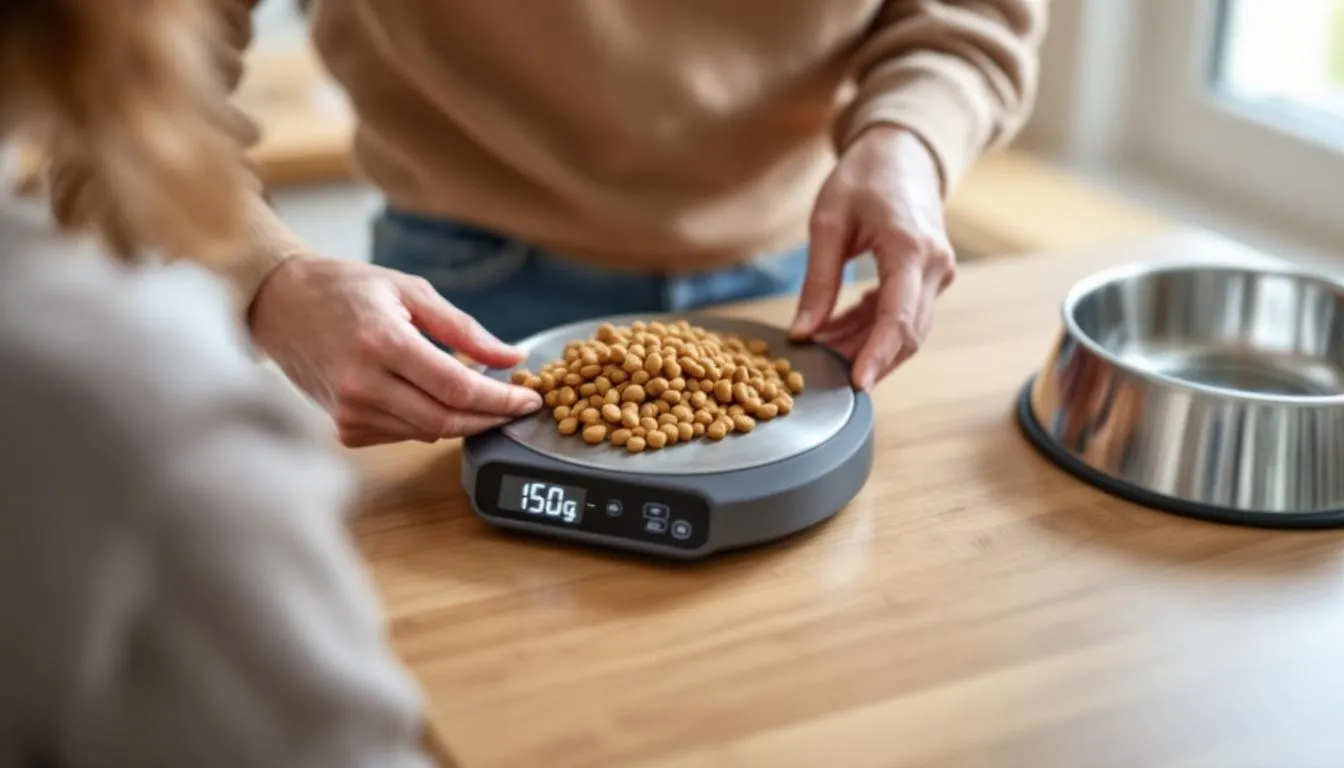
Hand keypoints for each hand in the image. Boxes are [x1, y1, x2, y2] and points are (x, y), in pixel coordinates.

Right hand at [249, 257, 541, 446]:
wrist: (282, 305)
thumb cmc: (346, 290)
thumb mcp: (411, 291)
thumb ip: (465, 329)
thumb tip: (512, 358)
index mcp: (383, 341)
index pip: (457, 388)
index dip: (500, 401)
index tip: (529, 400)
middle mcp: (363, 382)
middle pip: (445, 420)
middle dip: (490, 419)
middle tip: (516, 407)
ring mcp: (350, 410)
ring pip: (427, 432)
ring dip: (461, 420)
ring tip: (480, 397)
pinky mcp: (343, 427)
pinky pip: (402, 434)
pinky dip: (427, 422)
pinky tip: (430, 398)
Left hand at [790, 125, 955, 389]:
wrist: (903, 152)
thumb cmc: (864, 177)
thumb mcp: (828, 222)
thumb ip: (817, 281)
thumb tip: (802, 333)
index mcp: (910, 249)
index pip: (897, 318)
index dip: (876, 356)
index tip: (856, 385)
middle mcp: (935, 266)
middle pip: (906, 334)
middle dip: (863, 357)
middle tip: (819, 371)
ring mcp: (938, 274)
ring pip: (906, 330)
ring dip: (864, 346)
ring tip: (820, 348)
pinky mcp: (931, 278)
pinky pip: (904, 316)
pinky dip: (871, 329)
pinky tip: (836, 330)